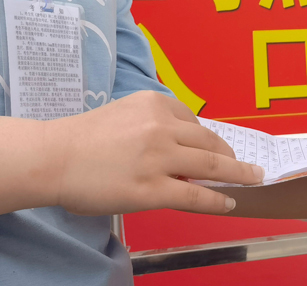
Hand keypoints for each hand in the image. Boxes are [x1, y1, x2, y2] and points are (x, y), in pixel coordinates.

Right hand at [44, 90, 263, 215]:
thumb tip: (181, 149)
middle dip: (231, 154)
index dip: (208, 138)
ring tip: (251, 179)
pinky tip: (229, 202)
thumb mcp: (124, 115)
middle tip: (245, 163)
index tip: (218, 148)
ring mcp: (159, 158)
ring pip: (211, 166)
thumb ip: (152, 126)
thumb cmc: (82, 138)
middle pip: (208, 142)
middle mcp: (161, 126)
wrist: (54, 157)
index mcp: (154, 104)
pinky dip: (218, 199)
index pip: (192, 122)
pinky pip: (196, 195)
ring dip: (237, 174)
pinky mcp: (153, 189)